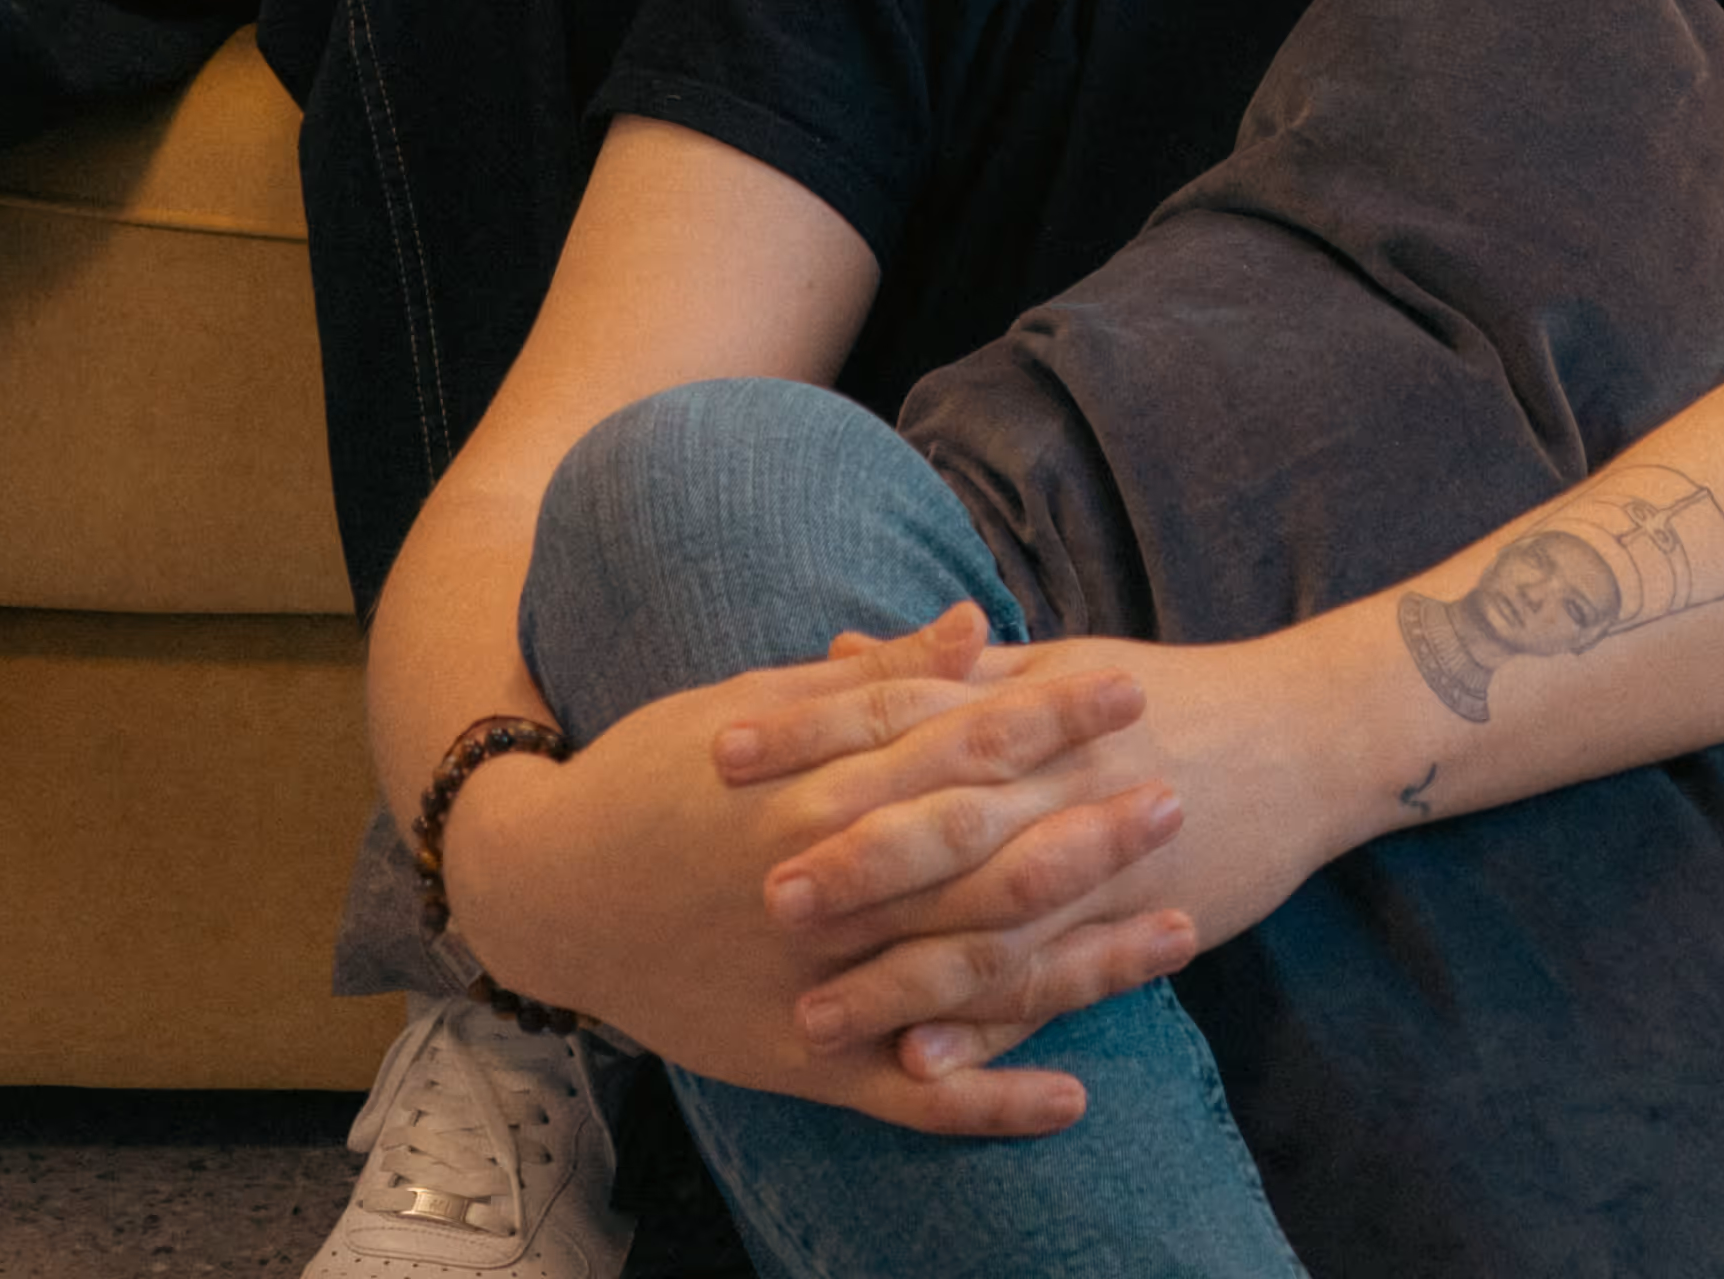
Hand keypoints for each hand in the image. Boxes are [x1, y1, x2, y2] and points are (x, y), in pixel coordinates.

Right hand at [439, 609, 1197, 1131]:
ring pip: (968, 976)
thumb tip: (978, 625)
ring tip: (1181, 932)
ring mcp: (817, 985)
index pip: (952, 745)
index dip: (1047, 716)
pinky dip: (991, 1098)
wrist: (542, 894)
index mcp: (811, 789)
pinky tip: (1075, 1099)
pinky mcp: (801, 1062)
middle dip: (1085, 825)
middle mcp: (822, 889)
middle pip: (979, 857)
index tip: (1130, 685)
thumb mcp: (749, 706)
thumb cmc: (651, 779)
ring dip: (1078, 959)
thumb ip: (873, 684)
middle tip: (1177, 794)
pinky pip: (910, 1092)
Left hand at [709, 624, 1344, 1064]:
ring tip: (810, 1011)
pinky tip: (922, 1059)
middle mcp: (1055, 783)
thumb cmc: (1168, 693)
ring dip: (897, 974)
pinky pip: (1054, 986)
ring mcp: (1100, 860)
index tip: (722, 750)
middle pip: (937, 822)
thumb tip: (835, 652)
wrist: (1310, 734)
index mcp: (1024, 707)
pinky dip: (988, 1028)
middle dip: (849, 860)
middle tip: (759, 891)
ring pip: (983, 926)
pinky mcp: (1139, 924)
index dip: (809, 732)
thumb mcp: (1055, 661)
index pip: (899, 716)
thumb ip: (943, 669)